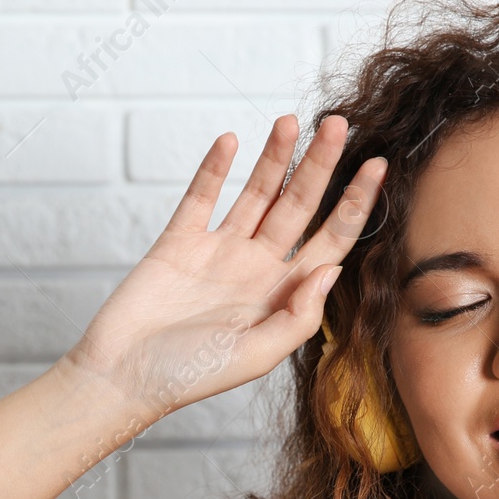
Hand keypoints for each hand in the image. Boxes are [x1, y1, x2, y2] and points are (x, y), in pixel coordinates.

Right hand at [60, 113, 387, 415]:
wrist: (120, 377)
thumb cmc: (186, 377)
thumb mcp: (255, 357)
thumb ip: (297, 317)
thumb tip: (331, 269)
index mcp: (281, 296)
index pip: (329, 241)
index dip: (355, 205)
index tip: (378, 167)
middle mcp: (255, 268)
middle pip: (299, 206)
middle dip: (320, 165)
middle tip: (337, 123)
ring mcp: (217, 252)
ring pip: (256, 194)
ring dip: (274, 158)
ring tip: (291, 121)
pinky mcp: (178, 242)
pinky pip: (201, 197)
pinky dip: (214, 169)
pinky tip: (231, 141)